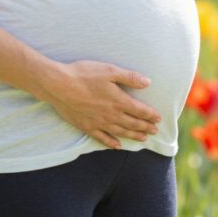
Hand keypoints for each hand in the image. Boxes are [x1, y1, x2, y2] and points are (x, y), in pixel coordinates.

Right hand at [39, 59, 161, 149]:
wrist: (59, 85)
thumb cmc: (84, 74)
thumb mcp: (110, 70)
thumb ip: (130, 77)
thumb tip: (148, 82)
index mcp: (118, 100)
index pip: (140, 111)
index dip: (150, 115)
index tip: (159, 119)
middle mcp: (111, 115)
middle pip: (132, 124)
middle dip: (145, 127)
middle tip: (155, 131)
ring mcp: (98, 123)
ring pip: (120, 132)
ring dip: (133, 136)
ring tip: (143, 139)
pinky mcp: (86, 127)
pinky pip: (102, 138)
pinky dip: (111, 143)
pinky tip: (117, 146)